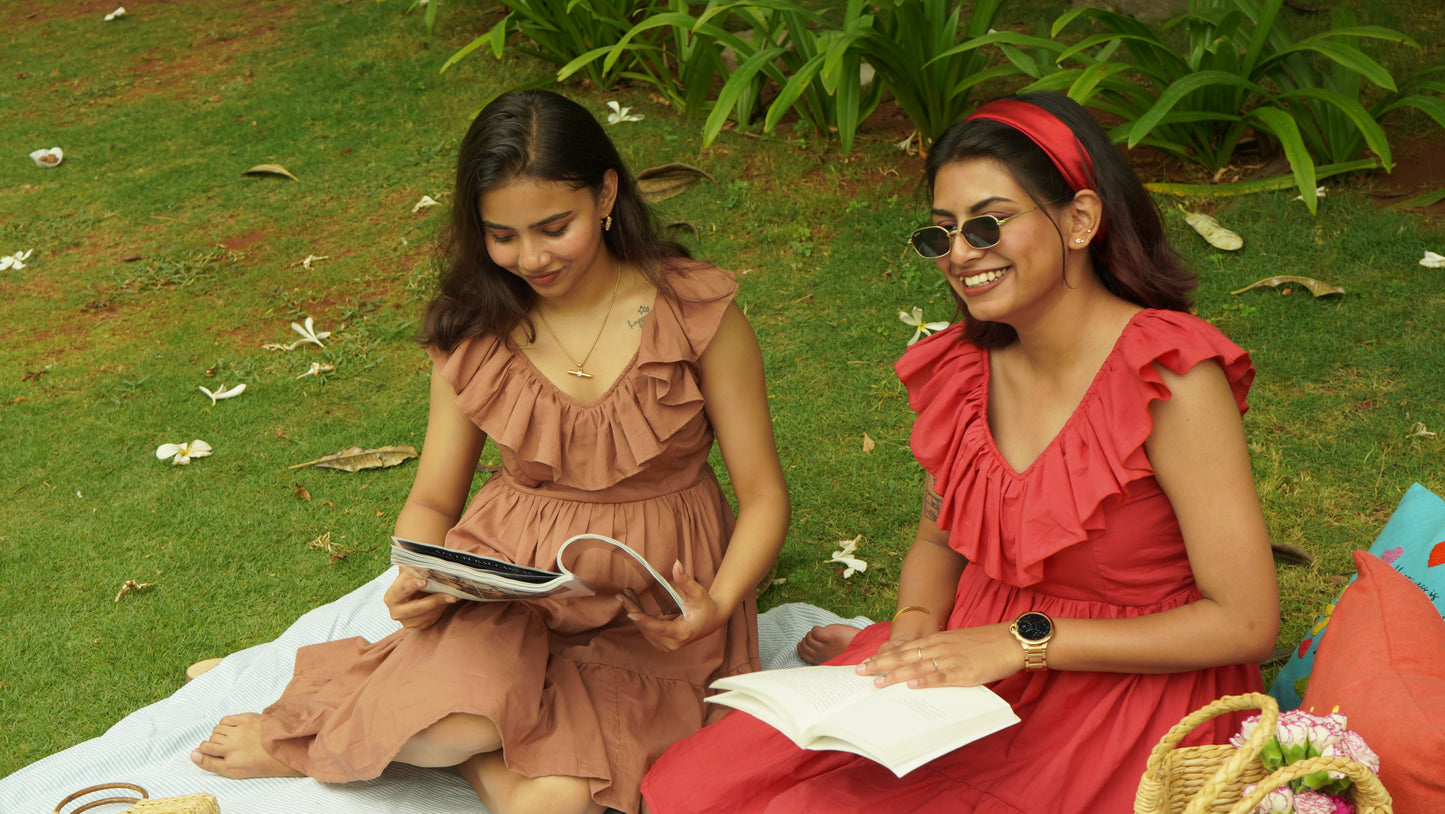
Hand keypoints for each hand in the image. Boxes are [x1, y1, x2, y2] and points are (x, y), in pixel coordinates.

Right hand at [385, 566, 455, 629]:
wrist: (415, 593)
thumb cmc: (412, 579)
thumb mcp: (410, 571)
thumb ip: (413, 566)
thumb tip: (421, 560)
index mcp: (391, 596)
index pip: (402, 590)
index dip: (412, 585)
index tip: (424, 581)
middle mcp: (396, 612)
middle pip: (416, 608)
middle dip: (434, 601)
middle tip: (450, 596)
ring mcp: (407, 622)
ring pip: (427, 615)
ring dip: (442, 605)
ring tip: (454, 596)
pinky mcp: (419, 625)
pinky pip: (432, 619)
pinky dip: (442, 610)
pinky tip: (448, 601)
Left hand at [618, 561, 725, 651]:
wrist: (712, 620)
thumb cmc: (706, 606)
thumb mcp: (697, 593)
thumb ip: (685, 580)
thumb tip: (676, 563)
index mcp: (682, 633)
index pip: (660, 628)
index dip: (645, 621)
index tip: (630, 614)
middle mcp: (673, 643)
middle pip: (647, 627)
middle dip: (633, 610)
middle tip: (621, 596)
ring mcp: (667, 646)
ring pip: (644, 629)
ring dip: (634, 611)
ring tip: (624, 595)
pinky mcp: (662, 643)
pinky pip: (646, 629)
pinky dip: (639, 616)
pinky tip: (631, 601)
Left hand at [857, 624, 1020, 688]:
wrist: (1012, 640)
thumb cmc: (987, 644)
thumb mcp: (958, 643)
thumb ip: (940, 653)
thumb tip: (922, 669)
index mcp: (938, 640)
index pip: (904, 649)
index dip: (883, 656)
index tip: (866, 662)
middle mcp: (940, 647)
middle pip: (904, 657)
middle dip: (880, 665)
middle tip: (860, 673)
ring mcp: (951, 659)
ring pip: (917, 667)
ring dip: (895, 676)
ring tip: (877, 683)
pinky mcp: (964, 672)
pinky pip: (941, 677)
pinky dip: (925, 681)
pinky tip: (911, 685)